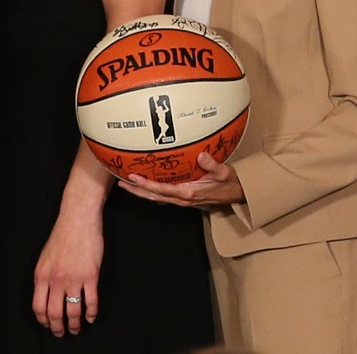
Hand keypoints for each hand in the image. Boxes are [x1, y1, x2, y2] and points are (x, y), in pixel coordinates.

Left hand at [30, 203, 102, 336]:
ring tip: (77, 328)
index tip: (48, 325)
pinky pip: (91, 302)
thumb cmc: (62, 235)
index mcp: (41, 275)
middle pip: (54, 313)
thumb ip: (45, 277)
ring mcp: (73, 278)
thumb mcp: (45, 257)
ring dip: (75, 324)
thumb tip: (46, 296)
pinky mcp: (90, 276)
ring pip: (73, 311)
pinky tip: (91, 317)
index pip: (38, 306)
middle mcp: (55, 279)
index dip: (43, 320)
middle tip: (62, 333)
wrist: (78, 218)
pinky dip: (91, 313)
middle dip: (58, 327)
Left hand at [119, 153, 245, 208]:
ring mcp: (182, 199)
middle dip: (137, 190)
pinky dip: (151, 191)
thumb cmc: (229, 183)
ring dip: (141, 191)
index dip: (146, 184)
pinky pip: (163, 195)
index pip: (162, 189)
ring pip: (157, 197)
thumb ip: (212, 165)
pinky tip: (144, 185)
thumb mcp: (224, 173)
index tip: (133, 178)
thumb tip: (201, 156)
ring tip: (126, 184)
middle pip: (154, 196)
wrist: (236, 194)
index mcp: (189, 192)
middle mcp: (183, 198)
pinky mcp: (183, 197)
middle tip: (121, 183)